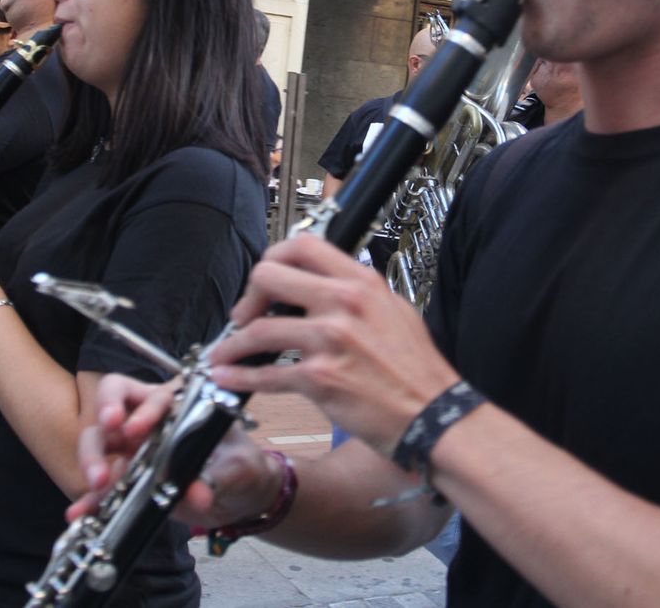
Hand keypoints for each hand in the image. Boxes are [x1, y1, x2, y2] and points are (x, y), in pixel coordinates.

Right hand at [69, 375, 279, 528]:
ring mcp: (135, 451)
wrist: (241, 496)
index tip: (132, 428)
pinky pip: (105, 487)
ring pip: (99, 445)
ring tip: (96, 486)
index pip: (149, 395)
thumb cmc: (240, 464)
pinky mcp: (130, 481)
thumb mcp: (237, 466)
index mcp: (177, 407)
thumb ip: (217, 476)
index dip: (139, 408)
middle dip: (101, 432)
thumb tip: (199, 493)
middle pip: (110, 413)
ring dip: (91, 462)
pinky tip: (80, 511)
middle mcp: (149, 423)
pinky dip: (92, 499)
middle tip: (104, 457)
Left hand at [205, 235, 458, 457]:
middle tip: (244, 316)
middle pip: (269, 276)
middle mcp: (344, 303)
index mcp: (361, 282)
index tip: (266, 280)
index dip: (274, 258)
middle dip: (248, 297)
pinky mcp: (320, 379)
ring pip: (258, 329)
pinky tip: (230, 379)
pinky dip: (240, 378)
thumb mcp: (394, 310)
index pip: (303, 245)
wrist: (435, 414)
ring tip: (224, 354)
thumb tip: (321, 287)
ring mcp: (330, 339)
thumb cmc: (418, 370)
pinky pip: (265, 375)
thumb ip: (357, 294)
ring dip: (233, 344)